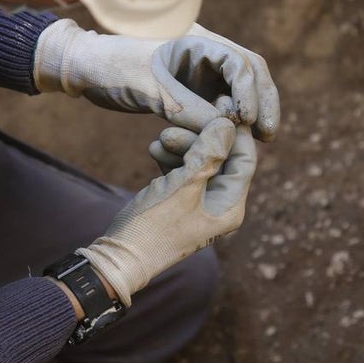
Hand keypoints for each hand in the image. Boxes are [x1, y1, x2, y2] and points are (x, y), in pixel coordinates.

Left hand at [33, 19, 279, 139]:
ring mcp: (199, 69)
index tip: (247, 121)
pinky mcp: (191, 87)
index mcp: (195, 40)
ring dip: (251, 111)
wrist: (82, 68)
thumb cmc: (110, 69)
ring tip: (259, 139)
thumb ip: (186, 108)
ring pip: (238, 88)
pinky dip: (231, 119)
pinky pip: (221, 101)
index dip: (250, 91)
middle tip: (269, 134)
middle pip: (249, 72)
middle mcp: (203, 52)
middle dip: (263, 101)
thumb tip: (227, 129)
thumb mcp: (148, 89)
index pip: (238, 62)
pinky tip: (235, 139)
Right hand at [77, 118, 255, 306]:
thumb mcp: (183, 185)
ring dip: (182, 147)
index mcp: (231, 206)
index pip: (245, 160)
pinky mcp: (178, 203)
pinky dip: (171, 160)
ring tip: (160, 139)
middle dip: (200, 138)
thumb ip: (209, 153)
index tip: (221, 103)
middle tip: (178, 122)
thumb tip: (228, 124)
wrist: (118, 259)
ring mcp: (199, 205)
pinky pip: (182, 173)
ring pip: (199, 163)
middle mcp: (220, 206)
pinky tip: (154, 149)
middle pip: (221, 159)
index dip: (235, 131)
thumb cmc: (153, 225)